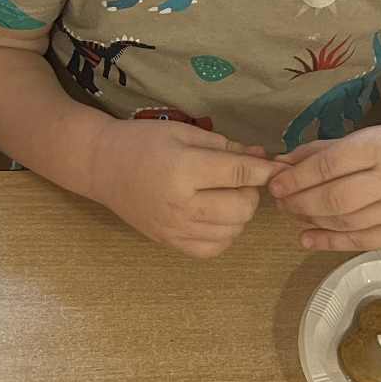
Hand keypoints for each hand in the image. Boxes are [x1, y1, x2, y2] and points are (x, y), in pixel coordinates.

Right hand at [90, 118, 279, 258]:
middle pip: (242, 207)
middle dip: (250, 191)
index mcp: (183, 169)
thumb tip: (264, 159)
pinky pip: (213, 249)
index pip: (240, 173)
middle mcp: (181, 204)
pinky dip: (223, 234)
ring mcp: (174, 228)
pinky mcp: (169, 242)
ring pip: (233, 230)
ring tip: (224, 196)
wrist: (102, 166)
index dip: (266, 170)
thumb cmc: (141, 142)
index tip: (279, 166)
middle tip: (237, 178)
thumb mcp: (184, 132)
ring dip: (239, 213)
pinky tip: (214, 217)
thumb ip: (225, 146)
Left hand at [269, 123, 380, 251]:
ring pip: (345, 222)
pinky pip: (361, 242)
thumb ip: (321, 151)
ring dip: (311, 220)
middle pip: (335, 198)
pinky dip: (329, 242)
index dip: (296, 178)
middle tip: (280, 202)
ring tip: (293, 214)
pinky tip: (307, 238)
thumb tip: (279, 165)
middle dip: (299, 202)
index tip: (274, 183)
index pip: (329, 165)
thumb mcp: (364, 137)